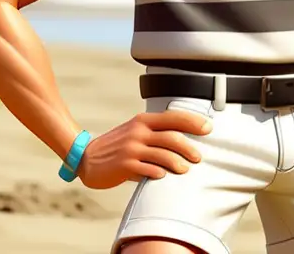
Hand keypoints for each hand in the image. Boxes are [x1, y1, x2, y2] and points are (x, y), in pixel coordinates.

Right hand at [75, 109, 211, 188]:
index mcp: (143, 120)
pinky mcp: (124, 165)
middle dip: (189, 147)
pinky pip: (147, 169)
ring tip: (185, 169)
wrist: (85, 158)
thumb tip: (184, 136)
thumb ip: (155, 131)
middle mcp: (138, 132)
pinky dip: (158, 172)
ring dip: (177, 163)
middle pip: (172, 137)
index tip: (208, 128)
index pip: (174, 117)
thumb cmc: (116, 145)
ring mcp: (131, 148)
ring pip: (163, 154)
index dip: (193, 122)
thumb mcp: (135, 131)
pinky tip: (163, 176)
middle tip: (199, 157)